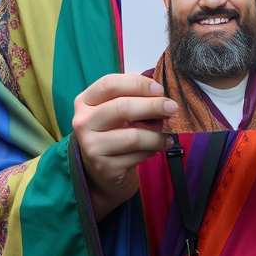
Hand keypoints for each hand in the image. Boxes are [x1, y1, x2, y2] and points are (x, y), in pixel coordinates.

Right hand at [72, 74, 177, 221]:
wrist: (100, 171)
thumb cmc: (112, 132)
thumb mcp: (114, 110)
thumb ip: (132, 98)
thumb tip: (162, 94)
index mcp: (85, 101)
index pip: (109, 84)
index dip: (138, 84)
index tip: (160, 89)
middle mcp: (83, 122)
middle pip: (122, 108)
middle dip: (153, 106)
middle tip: (172, 107)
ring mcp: (92, 146)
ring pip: (133, 136)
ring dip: (157, 134)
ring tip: (169, 134)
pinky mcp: (105, 167)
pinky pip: (137, 156)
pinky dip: (153, 150)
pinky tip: (158, 147)